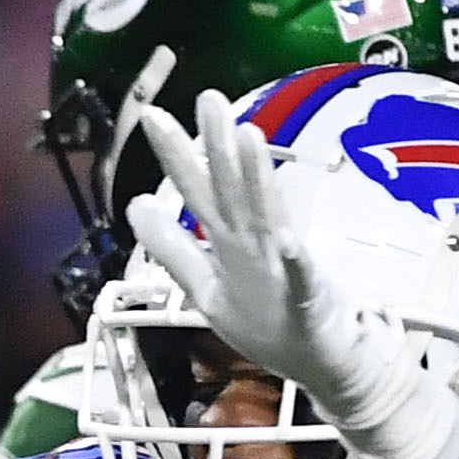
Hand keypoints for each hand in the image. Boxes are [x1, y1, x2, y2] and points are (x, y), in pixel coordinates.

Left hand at [125, 94, 413, 429]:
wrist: (325, 363)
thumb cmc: (271, 319)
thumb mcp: (206, 286)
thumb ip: (172, 249)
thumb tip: (133, 207)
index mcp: (227, 246)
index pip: (196, 194)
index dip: (175, 157)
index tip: (153, 115)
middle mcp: (252, 249)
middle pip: (228, 192)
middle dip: (215, 145)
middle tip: (207, 95)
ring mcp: (281, 269)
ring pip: (263, 218)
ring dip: (255, 180)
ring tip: (247, 136)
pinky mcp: (306, 298)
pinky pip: (299, 277)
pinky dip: (293, 260)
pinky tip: (288, 241)